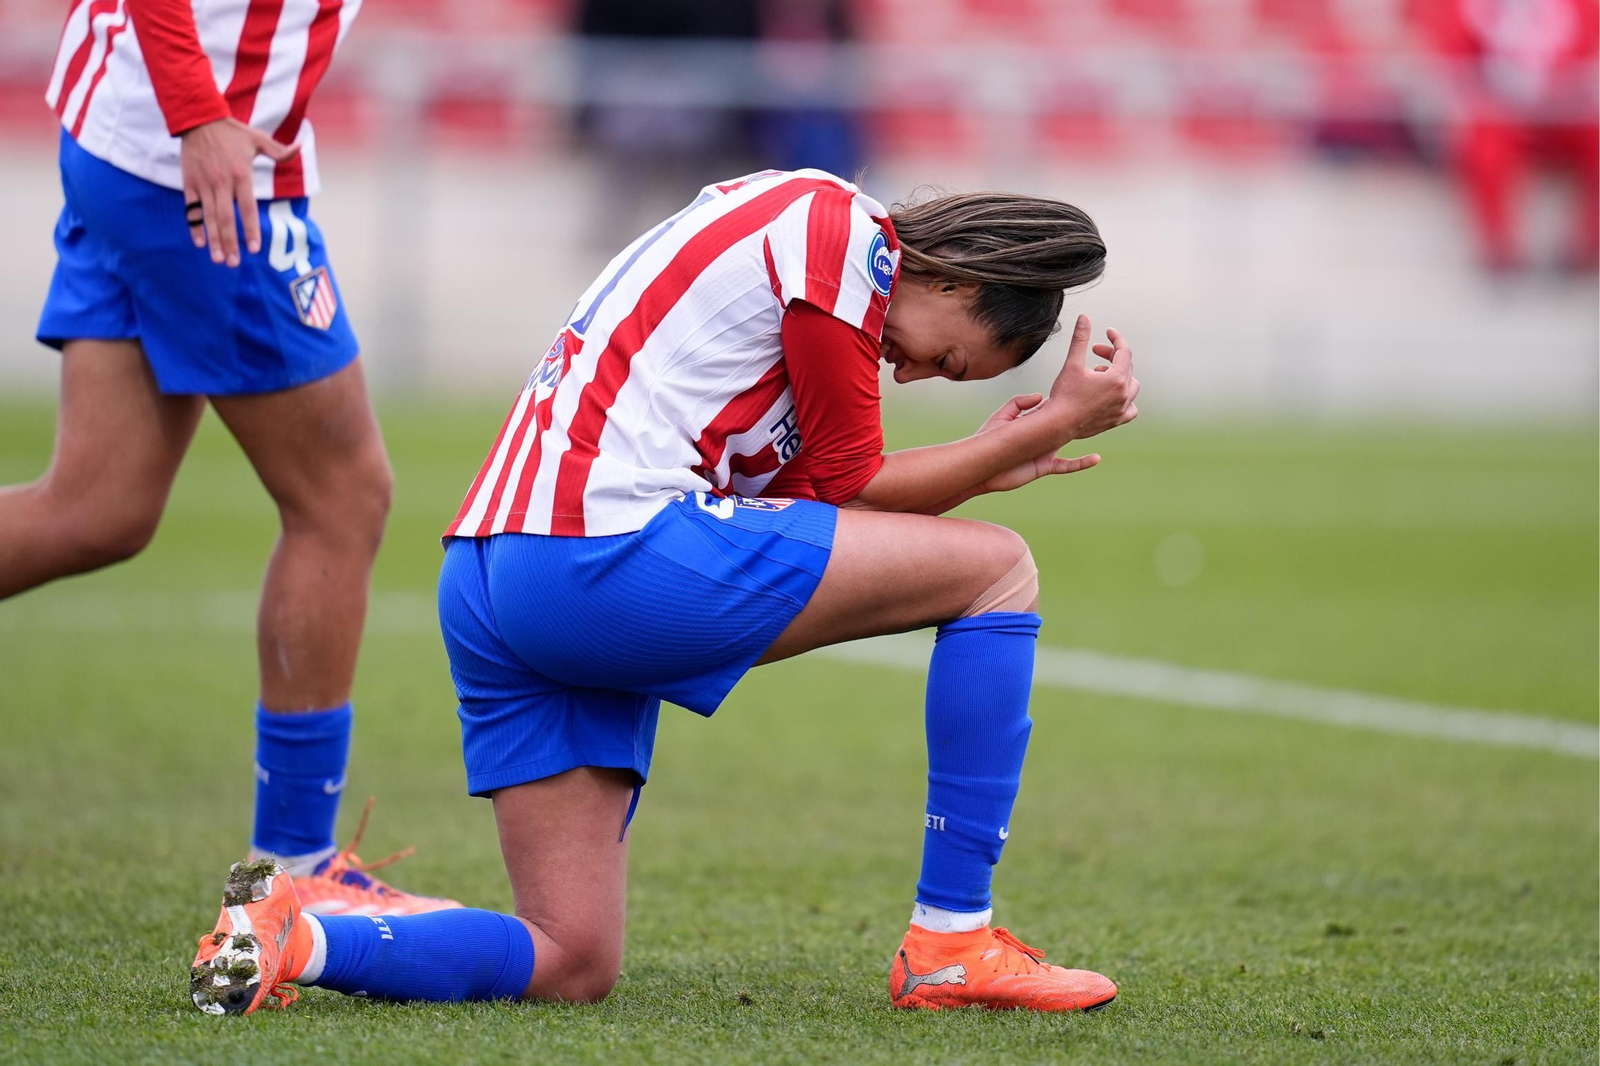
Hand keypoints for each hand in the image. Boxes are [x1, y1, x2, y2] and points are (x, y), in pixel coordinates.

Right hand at [180, 117, 299, 266]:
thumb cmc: (232, 131)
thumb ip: (280, 151)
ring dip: (214, 240)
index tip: (254, 249)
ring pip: (209, 217)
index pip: (248, 208)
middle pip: (226, 219)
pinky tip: (200, 242)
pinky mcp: (189, 182)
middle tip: (234, 264)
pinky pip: (191, 208)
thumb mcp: (258, 139)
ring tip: (219, 259)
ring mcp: (204, 183)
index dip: (250, 230)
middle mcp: (222, 182)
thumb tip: (301, 148)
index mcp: (241, 175)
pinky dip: (194, 226)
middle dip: (230, 243)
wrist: (198, 118)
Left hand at [974, 391, 1100, 492]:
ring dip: (1083, 435)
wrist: (981, 466)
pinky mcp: (1045, 465)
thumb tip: (1040, 396)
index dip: (1063, 398)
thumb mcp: (1002, 416)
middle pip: (1064, 422)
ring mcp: (1045, 451)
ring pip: (1069, 441)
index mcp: (1033, 421)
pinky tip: (1096, 458)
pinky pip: (1067, 465)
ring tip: (1103, 425)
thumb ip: (1018, 403)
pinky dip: (1082, 463)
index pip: (1052, 407)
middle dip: (1080, 413)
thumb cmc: (987, 439)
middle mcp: (1042, 436)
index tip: (1079, 385)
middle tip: (1100, 402)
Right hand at [1043, 315, 1138, 440]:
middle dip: (1111, 356)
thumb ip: (1080, 339)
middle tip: (1095, 352)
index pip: (1124, 351)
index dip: (1116, 338)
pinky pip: (1131, 408)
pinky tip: (1112, 396)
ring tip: (1100, 374)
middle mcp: (1123, 394)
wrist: (1057, 424)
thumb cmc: (1064, 396)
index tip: (1108, 332)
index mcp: (1117, 378)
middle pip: (1126, 366)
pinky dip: (1125, 400)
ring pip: (1131, 386)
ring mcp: (1121, 409)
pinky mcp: (1116, 420)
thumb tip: (1084, 318)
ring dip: (1119, 376)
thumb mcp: (1072, 363)